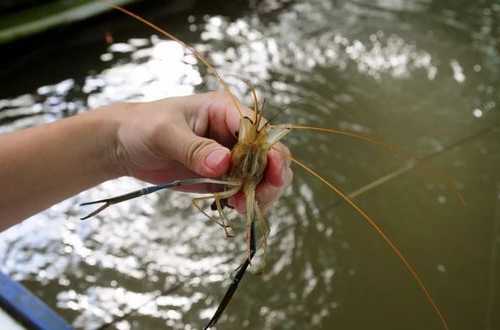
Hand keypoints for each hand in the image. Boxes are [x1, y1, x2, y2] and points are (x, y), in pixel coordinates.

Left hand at [102, 91, 291, 211]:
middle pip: (269, 154)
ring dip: (261, 192)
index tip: (271, 174)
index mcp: (226, 111)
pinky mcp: (222, 176)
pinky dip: (247, 201)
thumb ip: (194, 148)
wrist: (124, 145)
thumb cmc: (142, 126)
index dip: (270, 152)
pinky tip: (237, 209)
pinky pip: (245, 189)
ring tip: (243, 207)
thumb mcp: (165, 133)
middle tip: (259, 197)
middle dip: (271, 177)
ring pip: (262, 175)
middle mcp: (234, 133)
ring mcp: (230, 156)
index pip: (259, 131)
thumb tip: (224, 163)